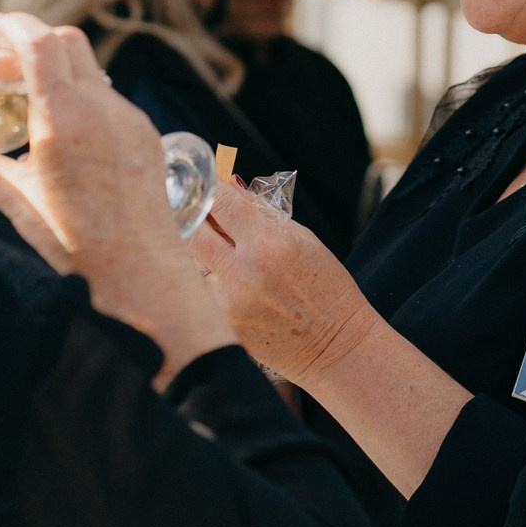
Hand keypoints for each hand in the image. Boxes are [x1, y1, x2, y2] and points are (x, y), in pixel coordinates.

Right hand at [0, 13, 234, 374]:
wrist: (145, 277)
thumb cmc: (79, 246)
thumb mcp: (21, 204)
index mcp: (66, 118)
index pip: (40, 43)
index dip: (13, 26)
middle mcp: (103, 109)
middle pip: (67, 44)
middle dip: (29, 45)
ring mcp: (130, 120)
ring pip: (90, 72)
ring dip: (55, 73)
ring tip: (23, 103)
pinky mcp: (146, 137)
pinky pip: (109, 99)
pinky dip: (79, 97)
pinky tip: (60, 131)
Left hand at [188, 179, 378, 389]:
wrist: (336, 347)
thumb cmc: (326, 289)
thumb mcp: (302, 240)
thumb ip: (262, 214)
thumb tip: (230, 186)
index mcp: (268, 245)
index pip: (221, 202)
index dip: (208, 185)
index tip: (202, 179)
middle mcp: (242, 274)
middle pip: (190, 230)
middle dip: (191, 214)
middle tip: (191, 206)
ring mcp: (227, 305)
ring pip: (189, 263)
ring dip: (195, 249)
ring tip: (212, 246)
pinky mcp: (221, 328)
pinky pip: (199, 293)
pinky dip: (203, 280)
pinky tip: (221, 278)